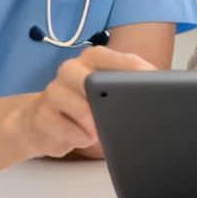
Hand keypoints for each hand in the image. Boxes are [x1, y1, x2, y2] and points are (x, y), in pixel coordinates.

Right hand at [20, 45, 154, 158]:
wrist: (38, 123)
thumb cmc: (82, 107)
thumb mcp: (106, 92)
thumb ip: (128, 84)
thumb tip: (157, 87)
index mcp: (91, 59)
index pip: (120, 59)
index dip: (138, 71)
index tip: (153, 82)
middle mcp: (70, 70)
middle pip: (95, 82)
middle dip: (112, 102)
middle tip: (120, 115)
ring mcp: (53, 92)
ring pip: (84, 111)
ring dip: (96, 127)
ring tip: (96, 130)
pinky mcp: (42, 116)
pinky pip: (72, 132)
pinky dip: (82, 139)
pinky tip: (78, 136)